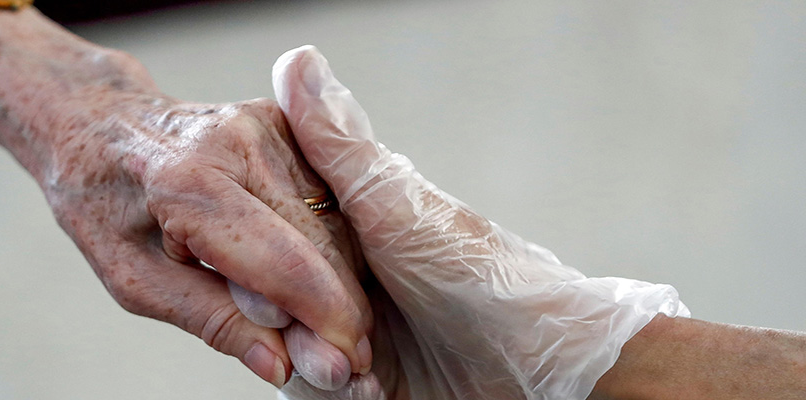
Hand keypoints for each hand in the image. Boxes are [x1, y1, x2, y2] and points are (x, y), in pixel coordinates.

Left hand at [0, 4, 374, 385]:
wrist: (95, 123)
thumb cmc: (105, 206)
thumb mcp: (136, 281)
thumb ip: (211, 319)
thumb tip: (281, 364)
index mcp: (188, 184)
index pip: (285, 263)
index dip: (326, 320)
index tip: (348, 365)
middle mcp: (237, 142)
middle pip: (323, 242)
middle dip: (343, 306)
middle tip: (346, 357)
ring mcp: (266, 123)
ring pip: (335, 218)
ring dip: (340, 274)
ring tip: (319, 315)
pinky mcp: (283, 119)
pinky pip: (325, 194)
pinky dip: (327, 238)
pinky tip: (311, 264)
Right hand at [271, 46, 687, 399]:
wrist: (543, 370)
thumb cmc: (483, 280)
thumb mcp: (396, 209)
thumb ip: (337, 145)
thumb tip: (296, 61)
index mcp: (346, 223)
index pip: (267, 233)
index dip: (262, 262)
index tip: (274, 289)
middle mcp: (344, 272)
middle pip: (272, 297)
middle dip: (294, 330)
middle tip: (338, 348)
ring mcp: (353, 327)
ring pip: (290, 347)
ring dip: (317, 370)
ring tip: (360, 378)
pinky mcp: (366, 377)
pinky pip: (317, 386)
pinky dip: (335, 394)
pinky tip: (370, 393)